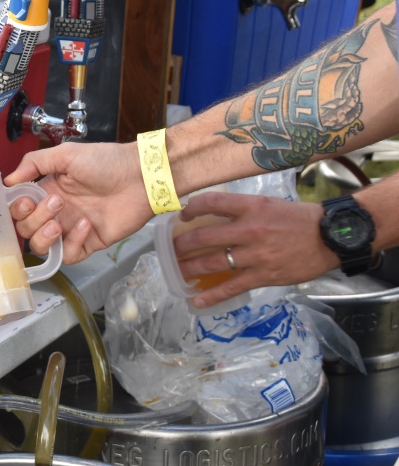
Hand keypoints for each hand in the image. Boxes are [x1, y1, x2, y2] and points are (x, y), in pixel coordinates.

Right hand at [6, 141, 152, 263]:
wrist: (141, 176)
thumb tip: (8, 180)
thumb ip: (34, 163)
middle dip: (35, 219)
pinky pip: (68, 255)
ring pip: (42, 247)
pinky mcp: (89, 243)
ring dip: (44, 237)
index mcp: (47, 190)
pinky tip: (85, 225)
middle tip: (57, 202)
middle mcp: (56, 212)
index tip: (26, 201)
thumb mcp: (66, 154)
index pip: (18, 209)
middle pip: (26, 229)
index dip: (16, 209)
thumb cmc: (107, 161)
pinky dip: (73, 243)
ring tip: (60, 223)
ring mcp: (71, 229)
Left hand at [175, 193, 338, 308]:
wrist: (331, 238)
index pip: (211, 203)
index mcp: (251, 207)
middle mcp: (250, 229)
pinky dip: (212, 295)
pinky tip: (196, 300)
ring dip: (189, 268)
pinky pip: (232, 287)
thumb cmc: (298, 219)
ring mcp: (256, 255)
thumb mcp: (268, 204)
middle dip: (181, 244)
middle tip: (170, 249)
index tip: (182, 215)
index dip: (190, 208)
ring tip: (176, 271)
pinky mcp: (264, 276)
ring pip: (212, 263)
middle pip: (204, 236)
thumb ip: (241, 209)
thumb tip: (213, 214)